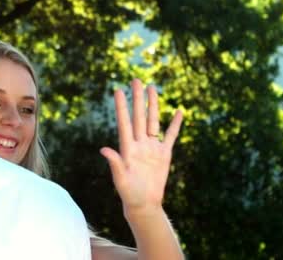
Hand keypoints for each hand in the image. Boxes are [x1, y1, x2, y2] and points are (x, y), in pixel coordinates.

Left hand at [100, 79, 182, 215]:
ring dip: (153, 105)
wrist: (144, 204)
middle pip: (138, 116)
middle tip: (136, 80)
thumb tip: (104, 149)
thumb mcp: (120, 178)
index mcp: (127, 147)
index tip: (118, 90)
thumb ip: (114, 162)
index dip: (121, 107)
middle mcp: (139, 143)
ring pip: (153, 121)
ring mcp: (152, 147)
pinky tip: (178, 111)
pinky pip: (170, 136)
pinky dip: (175, 124)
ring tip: (152, 88)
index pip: (124, 122)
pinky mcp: (164, 154)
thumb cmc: (128, 193)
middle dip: (138, 98)